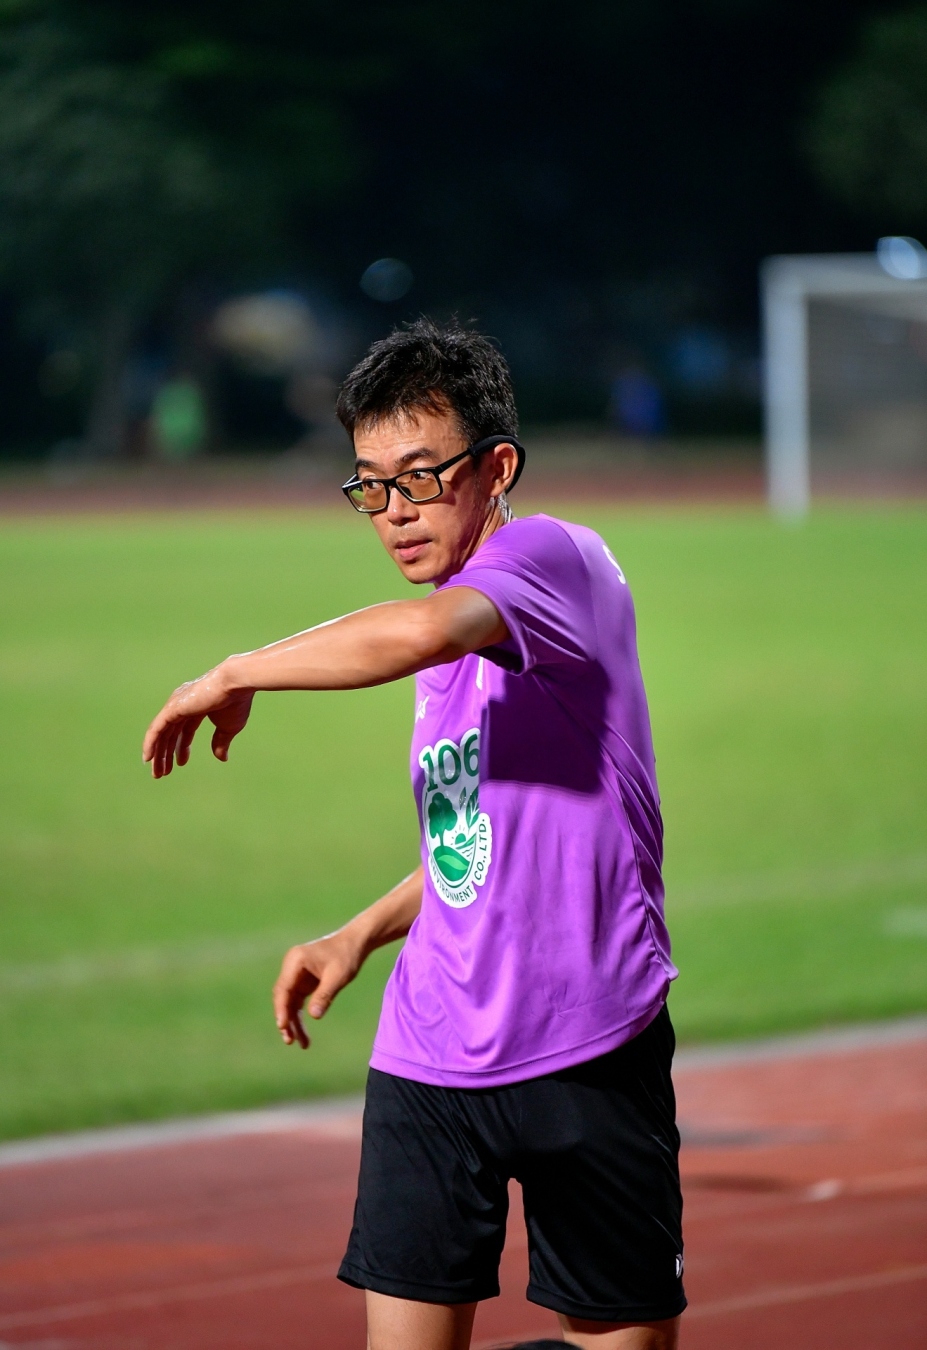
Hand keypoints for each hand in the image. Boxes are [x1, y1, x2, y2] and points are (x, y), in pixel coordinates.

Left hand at [142, 663, 253, 777]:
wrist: (235, 684)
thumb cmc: (235, 702)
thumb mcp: (228, 728)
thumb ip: (221, 742)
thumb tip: (222, 758)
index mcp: (196, 707)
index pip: (184, 730)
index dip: (182, 748)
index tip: (181, 763)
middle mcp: (182, 705)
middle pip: (169, 733)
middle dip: (166, 754)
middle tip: (162, 773)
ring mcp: (175, 706)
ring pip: (161, 734)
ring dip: (157, 754)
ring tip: (157, 773)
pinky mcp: (172, 708)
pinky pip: (156, 729)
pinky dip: (150, 743)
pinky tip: (148, 758)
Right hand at [273, 930, 364, 1047]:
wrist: (356, 942)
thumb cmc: (347, 955)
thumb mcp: (338, 976)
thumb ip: (325, 995)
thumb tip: (313, 1016)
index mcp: (295, 960)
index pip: (283, 988)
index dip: (281, 1009)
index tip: (282, 1026)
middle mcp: (292, 967)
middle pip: (283, 998)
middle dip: (286, 1019)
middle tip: (290, 1041)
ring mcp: (296, 975)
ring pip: (290, 1003)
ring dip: (293, 1023)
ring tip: (301, 1044)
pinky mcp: (303, 982)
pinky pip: (298, 1003)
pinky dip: (300, 1017)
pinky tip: (304, 1034)